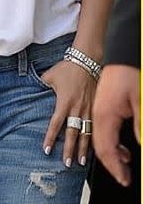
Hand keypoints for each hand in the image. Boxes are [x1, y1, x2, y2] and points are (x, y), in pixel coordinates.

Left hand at [41, 60, 96, 166]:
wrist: (87, 60)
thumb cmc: (67, 68)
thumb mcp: (49, 76)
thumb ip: (41, 85)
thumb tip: (31, 89)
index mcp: (64, 102)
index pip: (55, 124)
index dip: (50, 138)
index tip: (46, 149)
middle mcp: (77, 109)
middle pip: (72, 134)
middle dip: (69, 150)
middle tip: (66, 163)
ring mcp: (89, 109)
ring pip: (86, 134)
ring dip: (83, 149)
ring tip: (80, 162)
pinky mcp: (97, 108)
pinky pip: (95, 127)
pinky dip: (94, 139)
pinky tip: (93, 148)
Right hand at [92, 64, 139, 186]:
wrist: (120, 56)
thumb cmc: (129, 75)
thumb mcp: (140, 103)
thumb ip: (140, 127)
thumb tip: (140, 146)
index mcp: (104, 115)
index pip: (106, 148)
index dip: (115, 167)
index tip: (124, 179)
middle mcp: (97, 114)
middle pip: (100, 146)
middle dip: (112, 165)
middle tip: (124, 178)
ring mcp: (98, 110)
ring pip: (100, 139)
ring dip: (112, 155)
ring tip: (125, 166)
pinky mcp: (102, 107)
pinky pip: (103, 130)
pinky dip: (112, 143)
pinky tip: (123, 149)